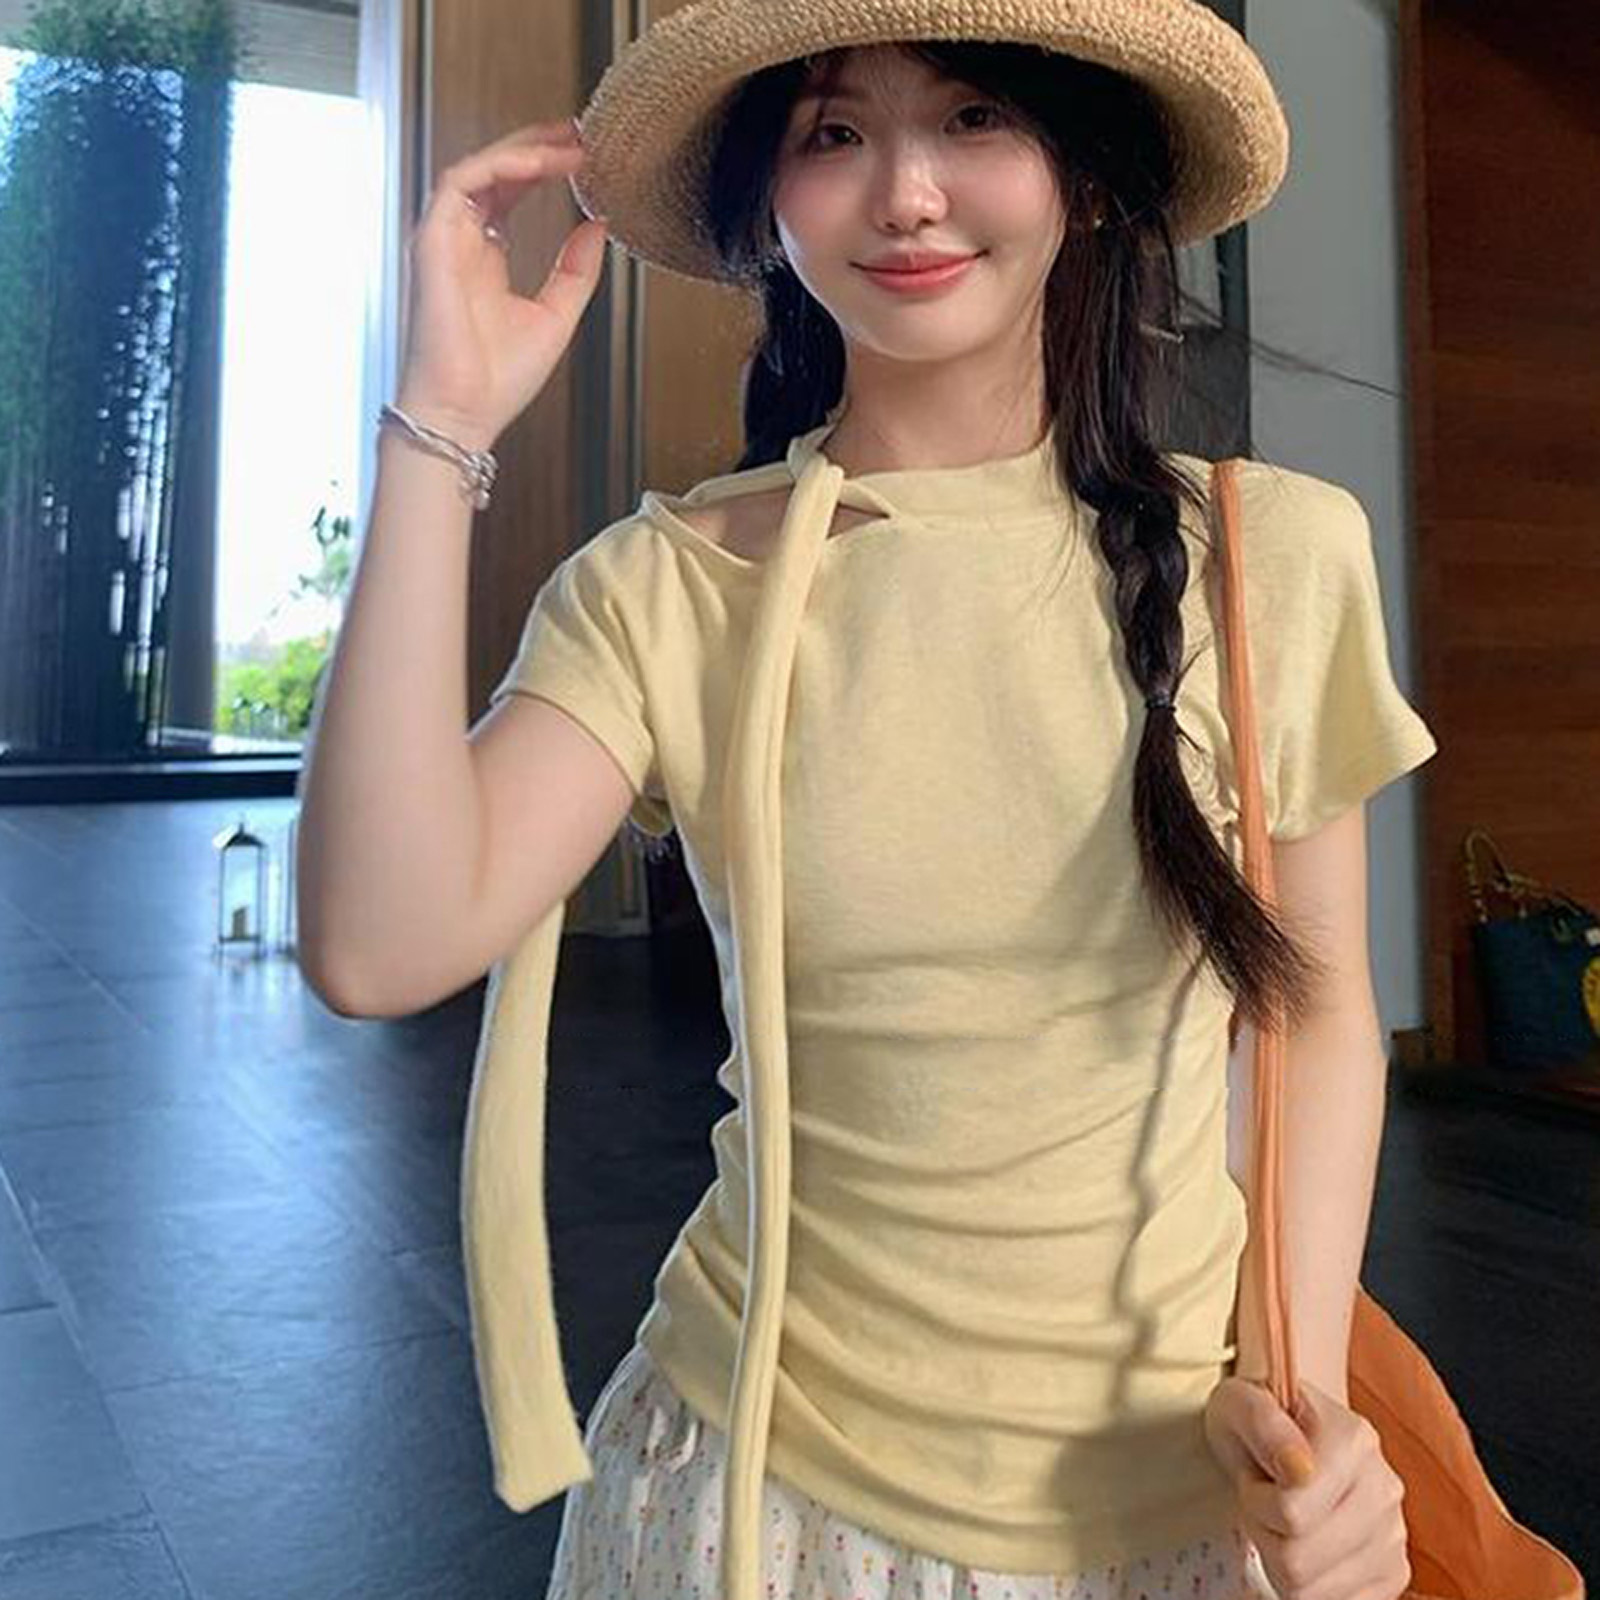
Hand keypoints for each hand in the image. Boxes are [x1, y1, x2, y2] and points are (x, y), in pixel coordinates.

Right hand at [396, 117, 608, 451]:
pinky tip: (539, 165)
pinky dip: (500, 167)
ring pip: (479, 168)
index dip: (545, 167)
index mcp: (485, 258)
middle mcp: (460, 242)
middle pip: (495, 172)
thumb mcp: (557, 315)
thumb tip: (598, 224)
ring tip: (569, 144)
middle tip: (581, 132)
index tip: (585, 156)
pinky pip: (461, 182)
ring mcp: (442, 238)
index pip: (511, 193)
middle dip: (538, 145)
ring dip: (524, 150)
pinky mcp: (431, 240)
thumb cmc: (500, 380)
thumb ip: (576, 269)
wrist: (465, 413)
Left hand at [1203, 1375, 1410, 1599]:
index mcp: (1354, 1440)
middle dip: (1264, 1532)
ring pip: (1312, 1591)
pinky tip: (1304, 1546)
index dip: (1254, 1500)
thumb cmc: (1256, 1419)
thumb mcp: (1237, 1402)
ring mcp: (1394, 1535)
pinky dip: (1306, 1586)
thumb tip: (1299, 1468)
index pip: (1291, 1513)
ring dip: (1279, 1560)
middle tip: (1263, 1500)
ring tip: (1283, 1519)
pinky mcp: (1393, 1572)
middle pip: (1299, 1559)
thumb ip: (1261, 1422)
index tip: (1255, 1475)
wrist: (1287, 1433)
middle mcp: (1385, 1489)